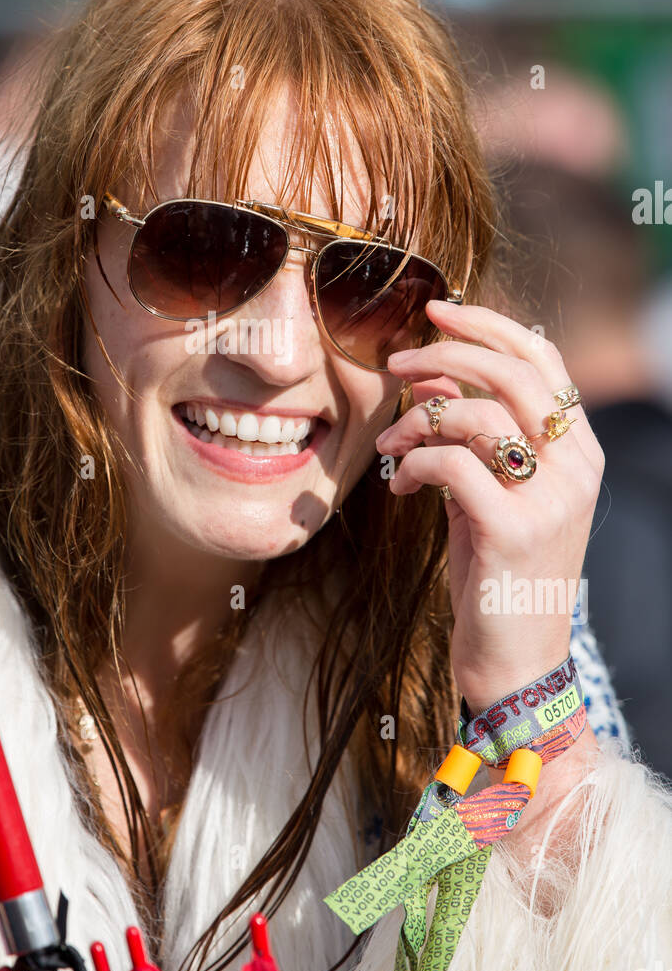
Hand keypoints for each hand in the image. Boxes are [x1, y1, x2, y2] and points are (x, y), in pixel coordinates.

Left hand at [376, 301, 603, 714]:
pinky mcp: (512, 529)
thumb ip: (468, 436)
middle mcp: (577, 468)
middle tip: (396, 363)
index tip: (438, 311)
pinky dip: (413, 464)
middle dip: (445, 355)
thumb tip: (427, 377)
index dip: (490, 325)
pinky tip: (399, 488)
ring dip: (417, 419)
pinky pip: (450, 464)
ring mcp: (550, 499)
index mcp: (580, 452)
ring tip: (391, 446)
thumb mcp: (488, 493)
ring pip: (478, 414)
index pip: (544, 359)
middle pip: (512, 372)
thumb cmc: (498, 573)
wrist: (516, 659)